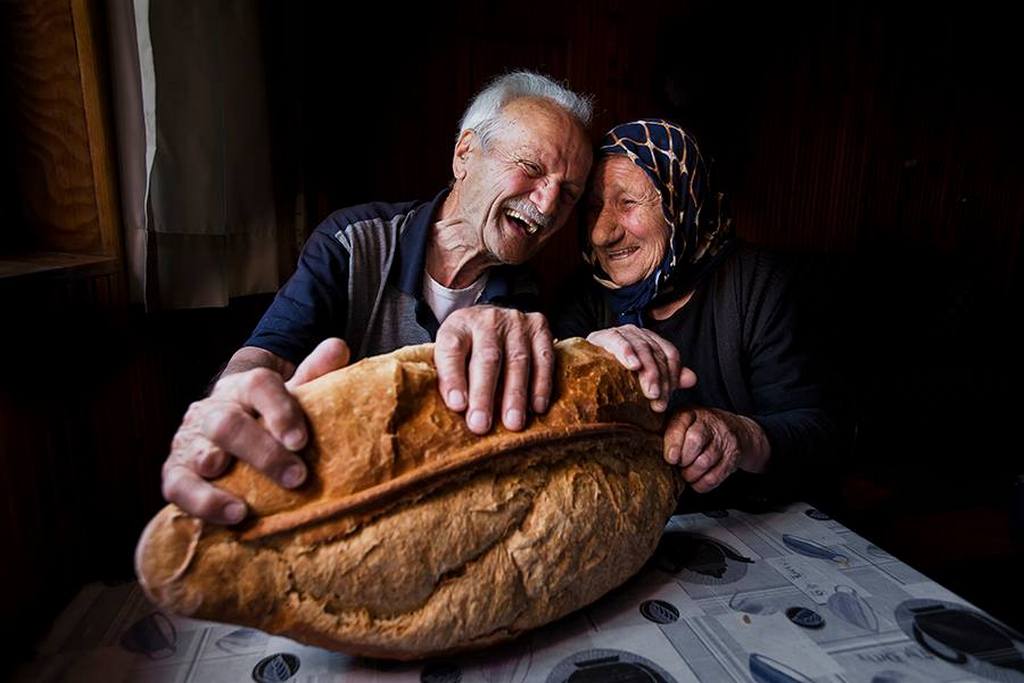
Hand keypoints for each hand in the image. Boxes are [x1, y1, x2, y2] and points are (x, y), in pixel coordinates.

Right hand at [161, 338, 349, 523]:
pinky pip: (179, 487)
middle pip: (228, 423)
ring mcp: (190, 441)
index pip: (258, 385)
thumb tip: (338, 346)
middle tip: (296, 477)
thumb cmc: (269, 418)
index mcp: (244, 388)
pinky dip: (205, 503)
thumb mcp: (292, 396)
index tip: (301, 440)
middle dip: (262, 452)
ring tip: (250, 505)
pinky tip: (234, 515)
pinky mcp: (175, 472)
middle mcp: (213, 410)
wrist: (228, 436)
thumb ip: (314, 374)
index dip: (279, 411)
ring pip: (203, 453)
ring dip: (228, 481)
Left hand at [435, 306, 553, 434]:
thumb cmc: (469, 347)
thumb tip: (457, 410)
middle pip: (487, 357)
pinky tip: (537, 407)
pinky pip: (544, 359)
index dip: (453, 378)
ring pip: (517, 360)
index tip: (457, 405)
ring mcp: (516, 322)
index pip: (452, 349)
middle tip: (481, 424)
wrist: (493, 320)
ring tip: (513, 423)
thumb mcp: (449, 355)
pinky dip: (541, 385)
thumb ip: (448, 377)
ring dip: (515, 395)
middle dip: (484, 394)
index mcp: (458, 326)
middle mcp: (487, 320)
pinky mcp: (539, 328)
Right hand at [586, 325, 696, 411]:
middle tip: (658, 402)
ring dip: (649, 371)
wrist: (578, 369)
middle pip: (657, 353)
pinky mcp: (602, 336)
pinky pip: (618, 341)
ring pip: (643, 348)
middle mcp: (638, 333)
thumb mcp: (642, 380)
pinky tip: (632, 366)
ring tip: (650, 392)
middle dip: (661, 379)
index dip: (673, 376)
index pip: (670, 354)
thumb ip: (668, 378)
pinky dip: (627, 353)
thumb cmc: (613, 376)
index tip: (667, 399)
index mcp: (650, 340)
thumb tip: (692, 379)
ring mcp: (621, 332)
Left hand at [663, 406, 769, 492]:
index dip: (673, 443)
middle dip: (683, 459)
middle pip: (695, 441)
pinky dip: (701, 484)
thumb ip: (667, 434)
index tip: (670, 458)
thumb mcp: (681, 424)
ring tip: (686, 474)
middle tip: (679, 465)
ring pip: (704, 462)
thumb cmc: (698, 429)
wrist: (736, 431)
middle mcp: (710, 423)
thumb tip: (648, 450)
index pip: (680, 424)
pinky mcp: (733, 456)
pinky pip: (715, 477)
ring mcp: (724, 439)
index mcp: (690, 413)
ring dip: (691, 474)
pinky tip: (697, 480)